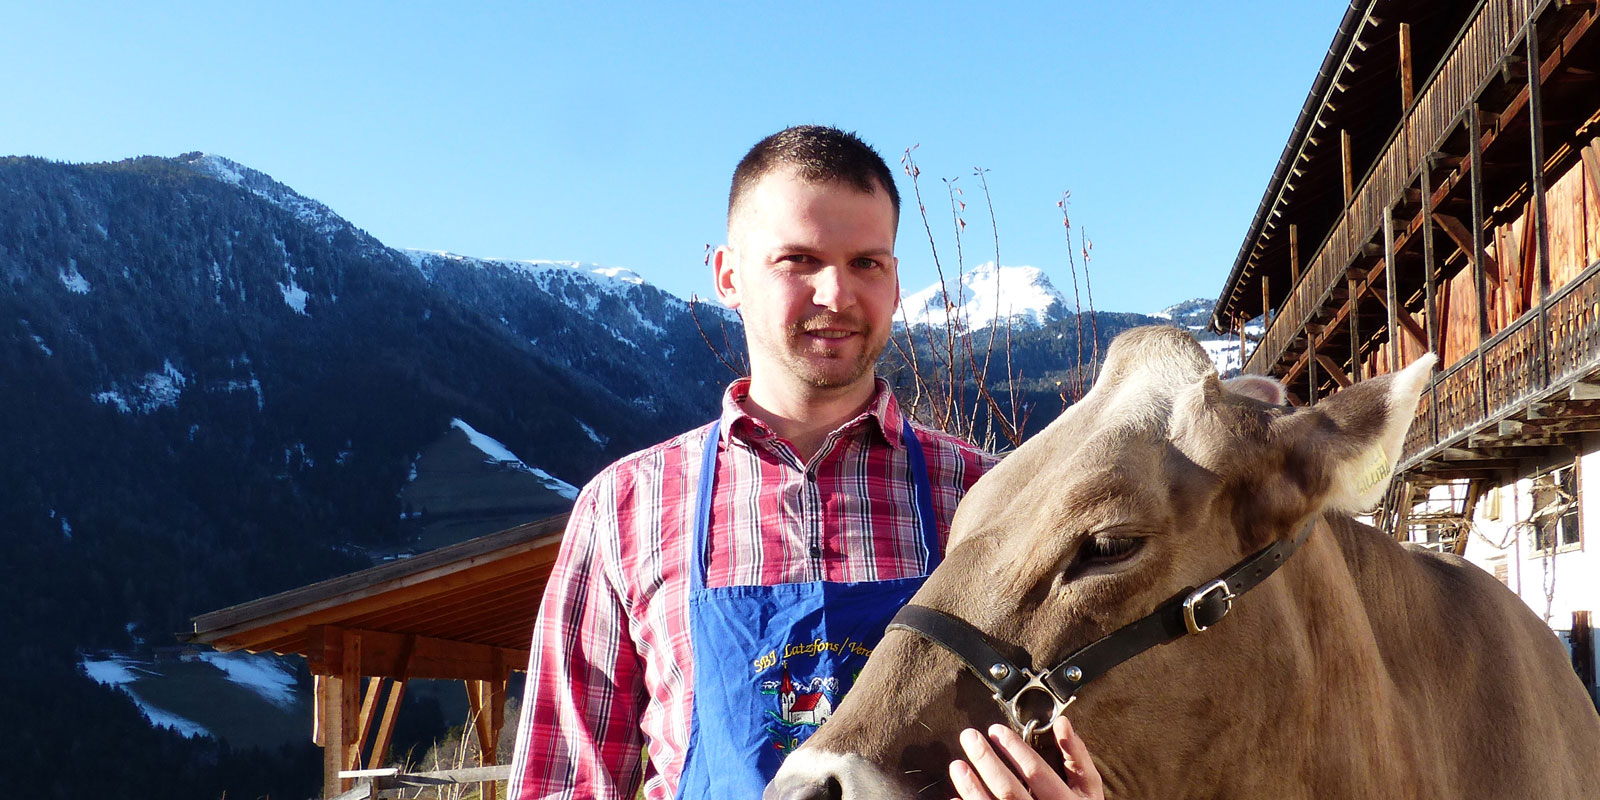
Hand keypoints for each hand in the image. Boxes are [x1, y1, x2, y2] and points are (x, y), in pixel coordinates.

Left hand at [949, 717, 1103, 799]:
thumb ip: (1077, 757)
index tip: (995, 729)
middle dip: (987, 761)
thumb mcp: (1089, 790)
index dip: (1015, 748)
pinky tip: (955, 799)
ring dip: (972, 788)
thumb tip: (1062, 723)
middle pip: (1009, 790)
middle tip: (969, 737)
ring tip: (957, 765)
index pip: (1036, 772)